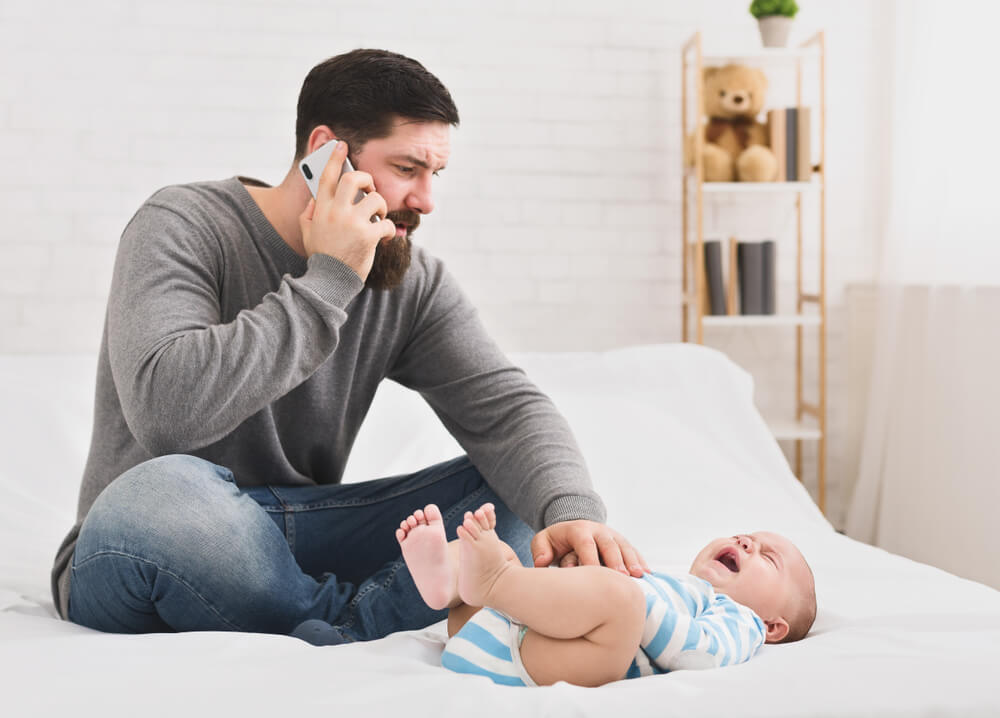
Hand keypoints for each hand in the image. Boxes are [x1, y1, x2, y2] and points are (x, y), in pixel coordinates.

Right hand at [298, 140, 395, 280]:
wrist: (329, 281)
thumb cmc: (322, 256)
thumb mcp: (307, 232)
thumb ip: (309, 213)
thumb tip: (315, 199)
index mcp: (320, 209)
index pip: (326, 176)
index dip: (333, 157)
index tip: (341, 144)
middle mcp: (335, 212)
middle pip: (353, 179)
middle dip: (367, 179)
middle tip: (371, 190)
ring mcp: (352, 224)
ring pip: (375, 199)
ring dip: (382, 206)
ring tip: (379, 217)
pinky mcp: (367, 237)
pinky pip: (387, 224)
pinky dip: (390, 230)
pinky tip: (386, 237)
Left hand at [530, 520, 648, 576]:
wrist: (573, 529)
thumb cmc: (556, 542)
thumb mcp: (543, 541)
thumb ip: (540, 550)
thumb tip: (542, 562)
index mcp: (578, 529)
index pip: (585, 543)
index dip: (590, 558)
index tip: (594, 575)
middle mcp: (598, 530)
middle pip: (609, 544)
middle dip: (616, 560)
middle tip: (622, 577)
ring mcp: (612, 535)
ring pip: (624, 547)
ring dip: (632, 561)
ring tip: (639, 576)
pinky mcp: (622, 542)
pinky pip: (633, 551)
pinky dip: (640, 561)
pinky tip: (647, 574)